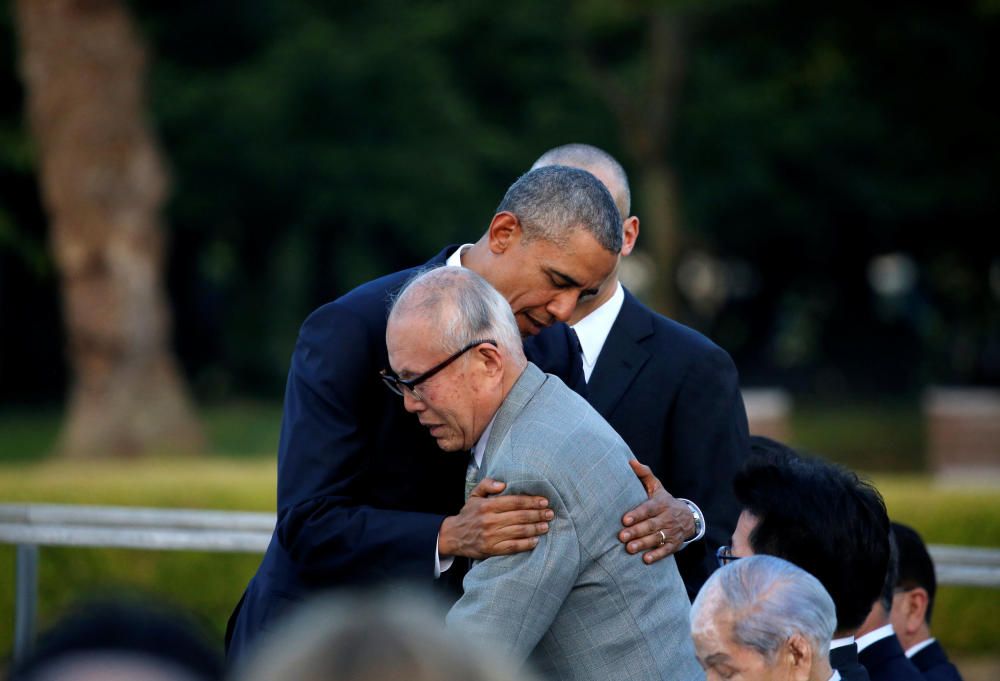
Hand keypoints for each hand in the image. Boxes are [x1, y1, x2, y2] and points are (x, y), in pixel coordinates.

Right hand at [439, 477, 553, 559]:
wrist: (453, 536)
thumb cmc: (469, 514)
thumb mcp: (474, 495)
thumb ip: (487, 484)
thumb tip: (503, 483)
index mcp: (487, 505)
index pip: (514, 502)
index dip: (531, 501)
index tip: (544, 501)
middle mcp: (490, 520)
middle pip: (519, 516)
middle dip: (537, 514)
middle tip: (550, 513)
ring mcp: (491, 536)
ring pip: (518, 532)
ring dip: (535, 529)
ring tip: (546, 526)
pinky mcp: (491, 549)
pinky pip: (512, 547)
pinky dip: (525, 544)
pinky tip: (535, 540)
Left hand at [618, 460, 694, 563]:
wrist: (688, 517)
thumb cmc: (663, 501)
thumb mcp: (656, 487)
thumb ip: (644, 475)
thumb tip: (630, 461)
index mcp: (661, 503)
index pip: (649, 508)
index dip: (637, 514)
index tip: (625, 519)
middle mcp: (667, 518)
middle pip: (651, 525)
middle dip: (637, 531)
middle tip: (622, 536)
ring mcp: (671, 531)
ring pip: (657, 538)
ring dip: (643, 544)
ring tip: (629, 548)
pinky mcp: (674, 544)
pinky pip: (666, 550)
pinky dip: (657, 555)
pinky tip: (646, 559)